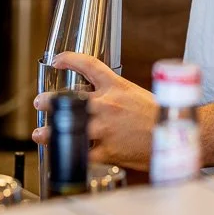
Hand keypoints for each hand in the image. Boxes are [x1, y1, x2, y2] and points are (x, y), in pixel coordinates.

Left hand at [33, 52, 158, 170]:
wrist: (173, 134)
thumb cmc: (158, 114)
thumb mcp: (134, 93)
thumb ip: (113, 94)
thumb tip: (95, 97)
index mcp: (116, 86)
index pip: (88, 65)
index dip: (69, 59)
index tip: (58, 59)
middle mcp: (107, 105)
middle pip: (70, 100)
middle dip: (50, 101)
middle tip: (41, 102)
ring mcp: (105, 128)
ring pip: (70, 129)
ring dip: (51, 132)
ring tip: (40, 133)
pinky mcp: (107, 151)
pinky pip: (82, 153)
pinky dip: (71, 155)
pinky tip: (64, 155)